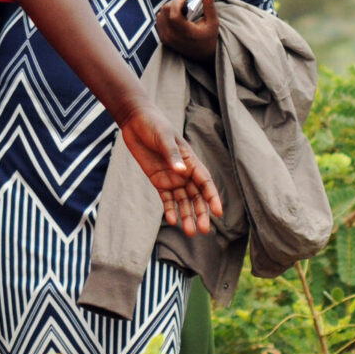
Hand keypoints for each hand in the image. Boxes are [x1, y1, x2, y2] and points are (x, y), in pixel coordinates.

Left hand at [115, 104, 224, 235]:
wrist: (135, 121)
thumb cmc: (154, 125)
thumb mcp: (163, 137)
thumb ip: (172, 155)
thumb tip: (181, 172)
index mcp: (191, 160)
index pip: (205, 182)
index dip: (212, 197)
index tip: (218, 212)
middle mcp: (184, 172)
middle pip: (197, 196)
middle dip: (201, 213)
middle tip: (205, 230)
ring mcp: (172, 177)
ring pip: (183, 201)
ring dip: (187, 215)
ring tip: (190, 232)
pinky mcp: (158, 180)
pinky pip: (166, 199)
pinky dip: (170, 209)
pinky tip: (173, 221)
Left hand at [155, 0, 218, 60]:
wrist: (204, 55)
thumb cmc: (210, 38)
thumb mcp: (213, 22)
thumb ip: (209, 6)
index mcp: (185, 33)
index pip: (173, 14)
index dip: (177, 2)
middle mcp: (173, 36)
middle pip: (165, 11)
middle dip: (174, 2)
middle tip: (184, 1)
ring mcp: (166, 38)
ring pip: (160, 15)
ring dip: (169, 8)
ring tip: (180, 8)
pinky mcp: (163, 39)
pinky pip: (159, 21)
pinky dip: (165, 15)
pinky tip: (175, 15)